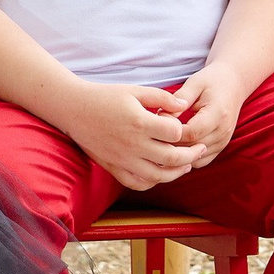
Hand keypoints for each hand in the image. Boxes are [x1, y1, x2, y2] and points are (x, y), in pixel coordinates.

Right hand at [60, 82, 199, 193]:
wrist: (73, 109)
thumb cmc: (105, 96)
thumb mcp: (135, 90)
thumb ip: (162, 97)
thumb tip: (184, 104)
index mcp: (140, 123)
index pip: (175, 133)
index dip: (183, 130)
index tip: (181, 126)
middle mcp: (133, 145)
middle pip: (172, 158)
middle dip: (191, 155)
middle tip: (200, 150)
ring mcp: (123, 159)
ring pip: (158, 176)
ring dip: (177, 173)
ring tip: (186, 165)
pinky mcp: (113, 168)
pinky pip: (137, 183)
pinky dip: (152, 182)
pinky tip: (160, 174)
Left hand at [166, 67, 251, 168]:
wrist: (234, 84)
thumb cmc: (212, 81)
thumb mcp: (194, 83)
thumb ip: (179, 99)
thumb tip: (163, 116)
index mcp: (218, 114)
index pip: (191, 133)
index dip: (172, 130)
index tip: (159, 118)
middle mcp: (223, 131)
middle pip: (192, 148)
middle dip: (171, 142)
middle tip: (157, 130)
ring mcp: (223, 141)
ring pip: (195, 157)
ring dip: (178, 152)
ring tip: (165, 137)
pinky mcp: (220, 147)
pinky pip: (200, 161)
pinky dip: (187, 157)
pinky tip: (176, 145)